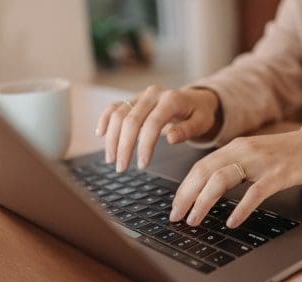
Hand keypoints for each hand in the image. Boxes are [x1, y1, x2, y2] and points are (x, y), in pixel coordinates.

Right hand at [95, 85, 220, 170]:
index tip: (142, 165)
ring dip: (112, 138)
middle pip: (131, 120)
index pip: (153, 123)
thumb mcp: (201, 123)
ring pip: (118, 114)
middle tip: (121, 167)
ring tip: (111, 159)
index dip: (145, 145)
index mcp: (171, 99)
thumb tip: (171, 138)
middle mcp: (153, 94)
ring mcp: (140, 95)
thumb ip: (187, 130)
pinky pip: (114, 107)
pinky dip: (105, 119)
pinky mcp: (132, 100)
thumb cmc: (199, 114)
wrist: (195, 99)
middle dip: (124, 146)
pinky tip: (100, 134)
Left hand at [169, 127, 301, 227]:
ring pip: (222, 179)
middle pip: (205, 172)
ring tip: (195, 220)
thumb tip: (205, 193)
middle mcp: (243, 151)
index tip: (174, 207)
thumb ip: (231, 168)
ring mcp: (261, 161)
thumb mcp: (253, 156)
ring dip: (204, 202)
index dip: (184, 188)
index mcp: (234, 147)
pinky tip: (232, 222)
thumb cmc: (283, 156)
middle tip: (177, 217)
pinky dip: (241, 208)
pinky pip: (255, 192)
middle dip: (186, 196)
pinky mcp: (280, 173)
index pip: (200, 167)